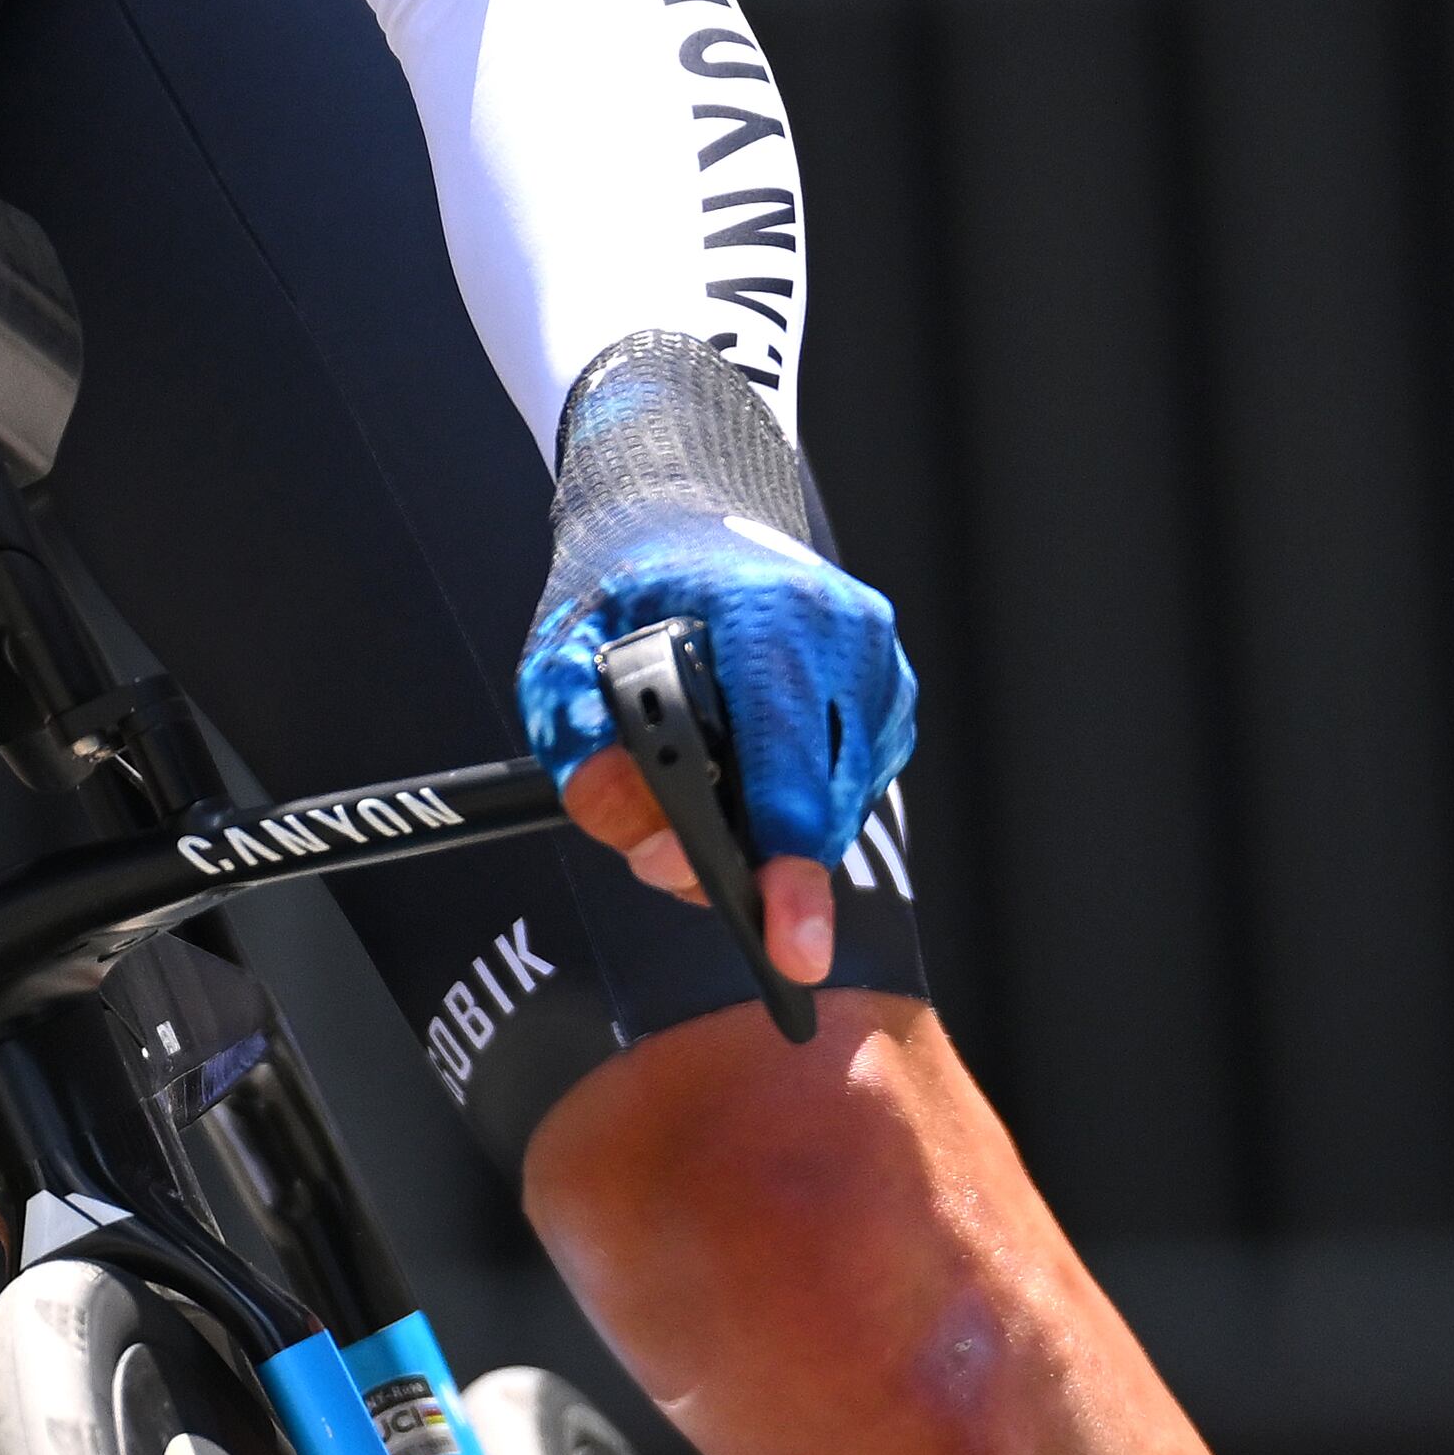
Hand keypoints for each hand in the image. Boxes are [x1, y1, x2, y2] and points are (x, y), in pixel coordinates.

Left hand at [518, 513, 912, 997]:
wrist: (683, 516)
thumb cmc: (624, 588)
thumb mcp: (562, 653)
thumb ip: (578, 744)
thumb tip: (651, 844)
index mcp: (766, 611)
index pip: (786, 757)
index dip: (785, 857)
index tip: (786, 938)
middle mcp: (844, 632)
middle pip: (820, 803)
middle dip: (758, 862)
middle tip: (679, 858)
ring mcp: (879, 662)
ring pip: (842, 807)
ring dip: (774, 831)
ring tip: (701, 788)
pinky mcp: (891, 691)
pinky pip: (853, 786)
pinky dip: (799, 802)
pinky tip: (748, 771)